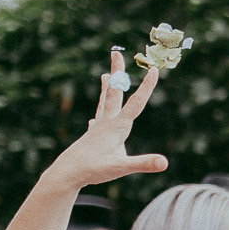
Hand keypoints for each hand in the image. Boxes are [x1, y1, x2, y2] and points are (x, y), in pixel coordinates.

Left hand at [41, 51, 167, 193]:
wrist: (64, 175)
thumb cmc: (91, 170)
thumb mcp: (120, 168)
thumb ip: (143, 163)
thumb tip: (164, 163)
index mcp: (116, 127)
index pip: (135, 103)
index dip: (147, 87)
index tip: (154, 69)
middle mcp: (106, 124)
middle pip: (114, 93)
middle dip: (118, 73)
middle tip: (116, 54)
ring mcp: (97, 130)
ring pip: (104, 104)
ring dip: (107, 89)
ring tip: (105, 75)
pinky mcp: (90, 139)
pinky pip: (96, 123)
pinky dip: (98, 117)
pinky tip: (94, 121)